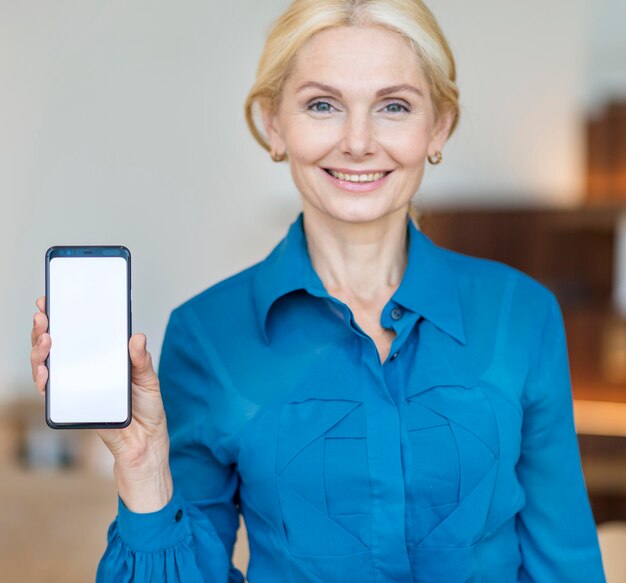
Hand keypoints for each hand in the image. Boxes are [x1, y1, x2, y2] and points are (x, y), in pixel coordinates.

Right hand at [31, 296, 172, 510]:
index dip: (64, 316)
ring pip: (47, 365)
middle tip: (44, 315)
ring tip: (46, 338)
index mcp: (104, 357)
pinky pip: (52, 392)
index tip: (53, 300)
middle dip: (45, 328)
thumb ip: (141, 360)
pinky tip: (44, 372)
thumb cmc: (147, 408)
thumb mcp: (149, 379)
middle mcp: (85, 368)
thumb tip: (137, 337)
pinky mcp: (71, 404)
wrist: (144, 442)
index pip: (80, 332)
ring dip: (39, 350)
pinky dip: (43, 381)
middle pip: (57, 345)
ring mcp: (75, 386)